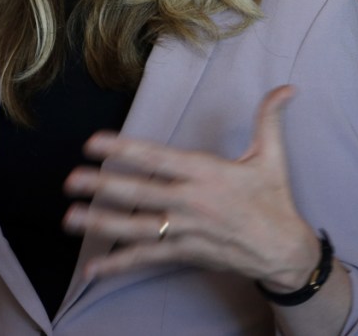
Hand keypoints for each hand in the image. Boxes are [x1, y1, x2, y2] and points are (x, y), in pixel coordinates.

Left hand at [62, 85, 319, 290]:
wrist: (284, 253)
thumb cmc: (274, 201)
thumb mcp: (272, 157)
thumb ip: (270, 118)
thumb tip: (287, 87)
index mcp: (207, 174)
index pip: (158, 158)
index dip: (125, 150)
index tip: (95, 143)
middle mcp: (192, 202)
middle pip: (140, 193)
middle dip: (103, 186)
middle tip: (70, 179)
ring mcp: (186, 231)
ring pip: (136, 227)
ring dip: (101, 223)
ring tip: (70, 216)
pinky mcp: (184, 253)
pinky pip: (146, 258)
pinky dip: (118, 264)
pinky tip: (91, 270)